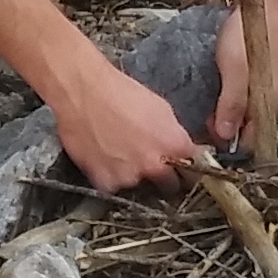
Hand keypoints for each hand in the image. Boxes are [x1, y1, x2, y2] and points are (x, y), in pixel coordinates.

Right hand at [50, 51, 200, 189]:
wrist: (83, 91)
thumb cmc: (120, 92)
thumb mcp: (161, 108)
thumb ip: (174, 135)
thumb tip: (183, 149)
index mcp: (175, 146)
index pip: (194, 169)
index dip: (187, 167)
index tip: (182, 168)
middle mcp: (155, 167)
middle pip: (168, 185)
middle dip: (163, 177)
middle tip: (149, 161)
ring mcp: (129, 178)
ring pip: (138, 186)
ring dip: (133, 174)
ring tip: (119, 152)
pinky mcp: (105, 182)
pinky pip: (113, 186)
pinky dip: (110, 175)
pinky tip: (104, 156)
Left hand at [201, 0, 277, 143]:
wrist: (261, 2)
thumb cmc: (250, 35)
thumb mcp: (234, 73)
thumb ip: (231, 106)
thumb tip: (224, 135)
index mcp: (276, 105)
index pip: (253, 142)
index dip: (229, 140)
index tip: (209, 128)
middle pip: (253, 130)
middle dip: (230, 126)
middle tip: (209, 110)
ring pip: (252, 115)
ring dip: (233, 112)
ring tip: (218, 94)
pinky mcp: (272, 80)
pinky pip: (254, 100)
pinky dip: (239, 99)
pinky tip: (228, 85)